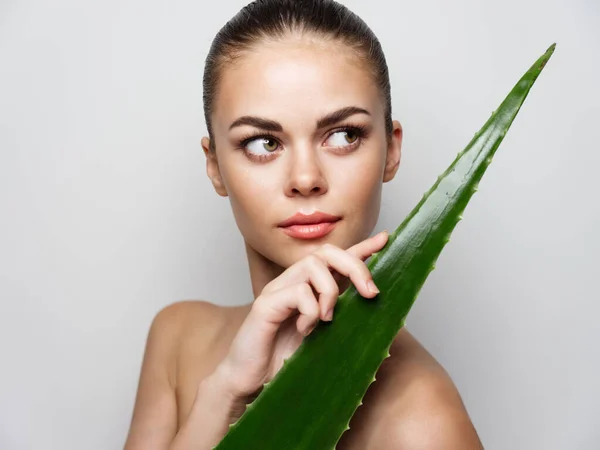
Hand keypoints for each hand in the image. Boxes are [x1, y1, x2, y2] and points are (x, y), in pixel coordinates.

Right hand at [216, 230, 388, 402]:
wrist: (251, 382)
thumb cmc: (285, 360)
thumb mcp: (325, 338)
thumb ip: (343, 320)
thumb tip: (376, 310)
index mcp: (309, 288)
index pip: (337, 260)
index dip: (362, 248)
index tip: (386, 239)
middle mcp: (293, 283)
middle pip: (326, 252)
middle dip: (355, 266)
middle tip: (370, 293)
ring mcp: (277, 290)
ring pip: (312, 266)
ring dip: (330, 292)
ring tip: (327, 320)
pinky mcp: (265, 304)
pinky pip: (297, 292)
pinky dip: (309, 311)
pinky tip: (304, 329)